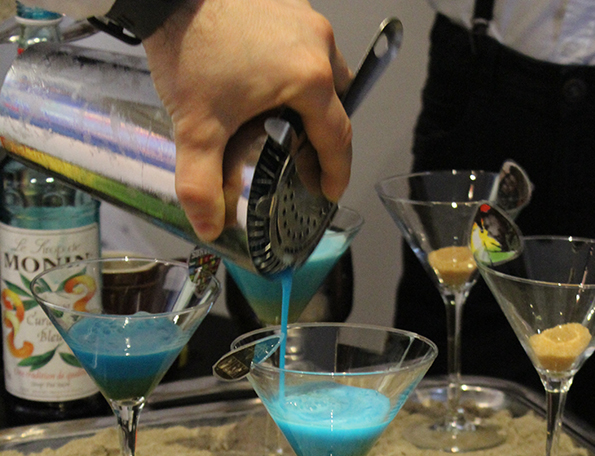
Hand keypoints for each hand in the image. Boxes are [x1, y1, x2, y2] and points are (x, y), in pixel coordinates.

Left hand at [143, 0, 352, 240]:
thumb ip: (202, 184)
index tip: (328, 191)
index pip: (337, 138)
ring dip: (311, 101)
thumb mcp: (196, 127)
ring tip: (282, 120)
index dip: (336, 171)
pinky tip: (265, 80)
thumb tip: (210, 228)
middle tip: (302, 161)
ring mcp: (305, 18)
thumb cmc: (189, 49)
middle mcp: (318, 45)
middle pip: (336, 105)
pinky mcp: (288, 2)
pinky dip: (296, 70)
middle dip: (322, 137)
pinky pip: (306, 46)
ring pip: (324, 73)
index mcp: (309, 80)